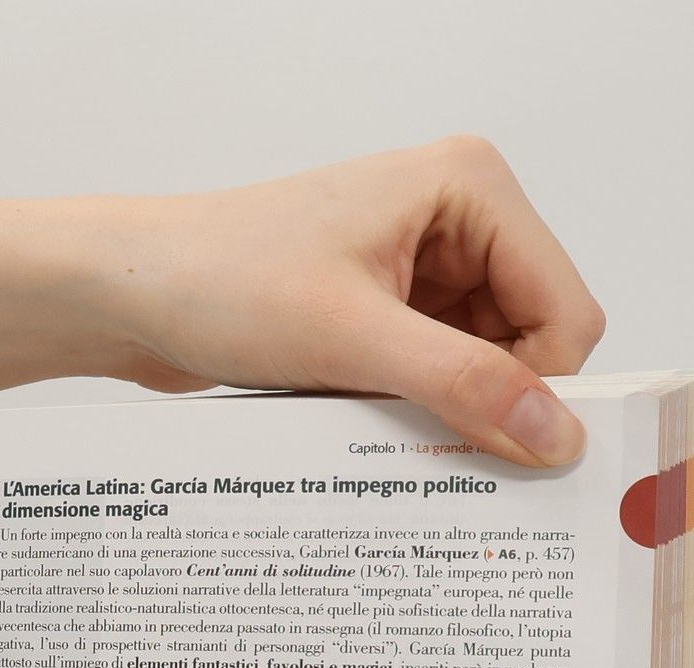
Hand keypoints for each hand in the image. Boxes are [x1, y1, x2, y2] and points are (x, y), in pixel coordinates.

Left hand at [89, 136, 606, 464]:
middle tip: (429, 447)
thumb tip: (556, 433)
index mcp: (470, 188)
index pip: (564, 310)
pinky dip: (404, 409)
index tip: (504, 452)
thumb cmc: (221, 281)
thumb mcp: (352, 340)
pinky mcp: (378, 312)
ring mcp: (416, 267)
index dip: (542, 387)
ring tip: (371, 420)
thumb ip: (464, 385)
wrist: (128, 294)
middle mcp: (454, 219)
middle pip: (527, 342)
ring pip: (476, 368)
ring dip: (439, 409)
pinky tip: (357, 419)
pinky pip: (426, 377)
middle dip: (487, 399)